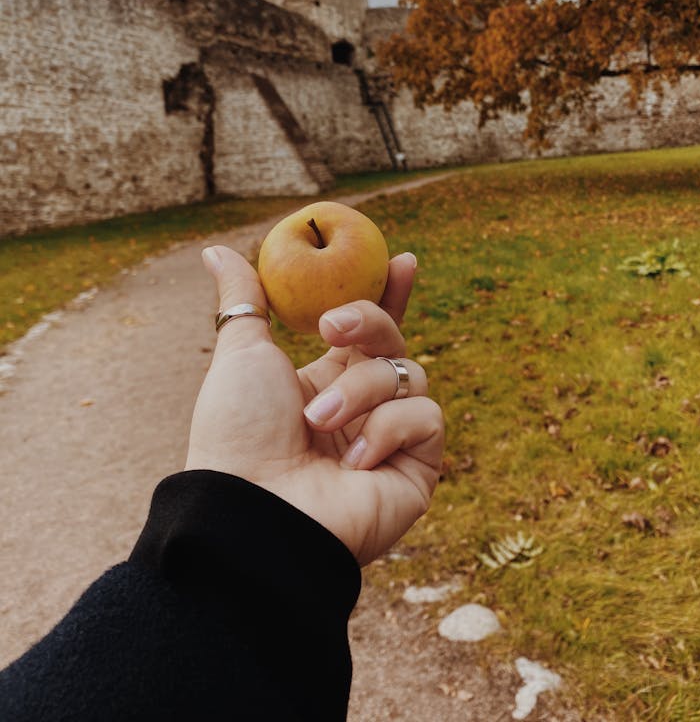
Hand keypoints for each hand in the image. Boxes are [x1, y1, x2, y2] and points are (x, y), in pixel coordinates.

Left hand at [185, 245, 443, 565]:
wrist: (253, 508)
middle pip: (393, 340)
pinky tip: (353, 461)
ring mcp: (390, 439)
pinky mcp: (416, 469)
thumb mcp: (241, 353)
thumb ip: (243, 298)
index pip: (369, 330)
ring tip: (318, 422)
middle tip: (334, 327)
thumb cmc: (238, 433)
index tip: (404, 259)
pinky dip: (387, 429)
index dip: (390, 294)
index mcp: (326, 382)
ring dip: (359, 391)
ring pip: (406, 374)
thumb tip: (215, 250)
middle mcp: (361, 409)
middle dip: (370, 322)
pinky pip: (425, 417)